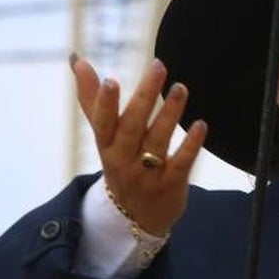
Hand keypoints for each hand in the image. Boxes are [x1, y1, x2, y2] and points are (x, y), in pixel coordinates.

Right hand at [71, 54, 207, 235]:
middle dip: (145, 96)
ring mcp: (146, 174)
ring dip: (170, 113)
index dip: (104, 104)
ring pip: (158, 141)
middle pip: (132, 126)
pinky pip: (181, 162)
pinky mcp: (170, 184)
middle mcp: (123, 159)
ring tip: (181, 87)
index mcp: (106, 145)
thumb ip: (92, 99)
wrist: (134, 219)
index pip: (102, 123)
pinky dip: (190, 144)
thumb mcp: (104, 137)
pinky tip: (201, 125)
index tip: (111, 81)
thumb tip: (77, 60)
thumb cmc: (120, 164)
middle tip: (158, 66)